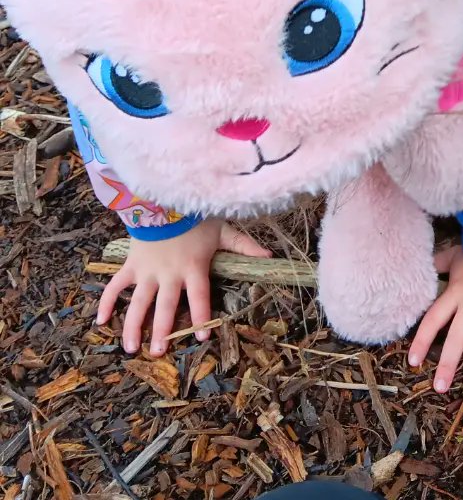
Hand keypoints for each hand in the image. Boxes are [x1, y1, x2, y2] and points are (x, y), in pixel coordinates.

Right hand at [96, 218, 271, 356]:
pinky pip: (116, 286)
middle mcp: (169, 274)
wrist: (165, 200)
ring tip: (131, 348)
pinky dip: (107, 302)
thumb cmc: (197, 218)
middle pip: (165, 306)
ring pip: (139, 303)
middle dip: (162, 331)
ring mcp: (147, 271)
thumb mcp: (224, 230)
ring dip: (133, 326)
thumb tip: (271, 257)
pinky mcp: (131, 265)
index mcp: (193, 268)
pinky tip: (101, 321)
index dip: (200, 316)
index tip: (201, 336)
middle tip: (160, 352)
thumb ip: (244, 247)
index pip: (199, 296)